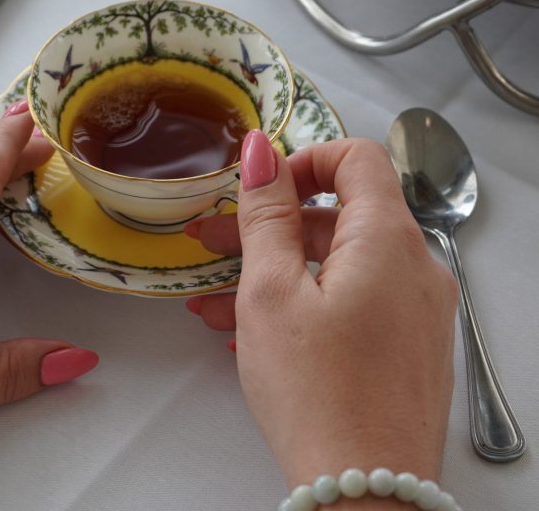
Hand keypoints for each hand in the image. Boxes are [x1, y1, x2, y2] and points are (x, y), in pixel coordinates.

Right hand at [186, 135, 456, 492]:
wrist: (364, 498)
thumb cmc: (315, 391)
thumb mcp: (272, 290)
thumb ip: (266, 212)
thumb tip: (261, 149)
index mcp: (388, 240)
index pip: (356, 159)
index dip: (304, 160)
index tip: (260, 186)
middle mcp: (414, 268)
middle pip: (338, 217)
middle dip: (269, 225)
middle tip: (210, 240)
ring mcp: (413, 311)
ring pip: (336, 265)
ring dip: (274, 271)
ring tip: (213, 299)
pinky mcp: (404, 347)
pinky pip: (350, 303)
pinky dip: (303, 303)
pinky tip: (247, 329)